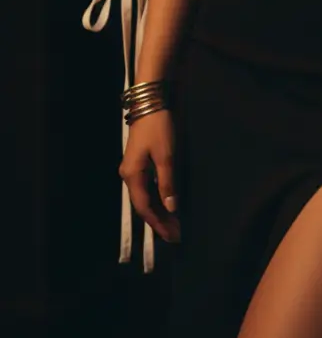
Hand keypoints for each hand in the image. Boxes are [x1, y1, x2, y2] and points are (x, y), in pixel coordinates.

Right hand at [119, 108, 180, 242]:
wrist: (151, 101)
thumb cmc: (159, 127)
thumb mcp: (166, 156)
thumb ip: (168, 183)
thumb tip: (172, 208)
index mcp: (132, 175)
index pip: (145, 208)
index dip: (159, 224)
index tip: (173, 236)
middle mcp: (129, 175)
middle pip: (143, 205)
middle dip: (159, 220)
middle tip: (176, 234)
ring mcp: (133, 168)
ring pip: (145, 197)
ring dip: (159, 210)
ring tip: (174, 223)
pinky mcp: (139, 162)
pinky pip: (147, 187)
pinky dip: (157, 198)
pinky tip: (167, 203)